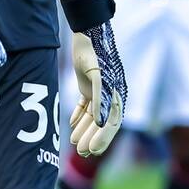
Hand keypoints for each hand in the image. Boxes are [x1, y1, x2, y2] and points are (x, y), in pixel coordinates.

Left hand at [69, 21, 126, 156]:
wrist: (88, 36)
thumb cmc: (95, 56)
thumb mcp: (98, 78)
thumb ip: (100, 100)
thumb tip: (101, 123)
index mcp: (116, 95)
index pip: (111, 123)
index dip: (102, 138)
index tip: (91, 150)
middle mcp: (110, 96)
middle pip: (102, 123)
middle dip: (92, 138)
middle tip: (81, 152)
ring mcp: (100, 91)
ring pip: (92, 116)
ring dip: (83, 129)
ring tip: (74, 142)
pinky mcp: (89, 86)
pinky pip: (85, 106)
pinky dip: (78, 116)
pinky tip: (71, 125)